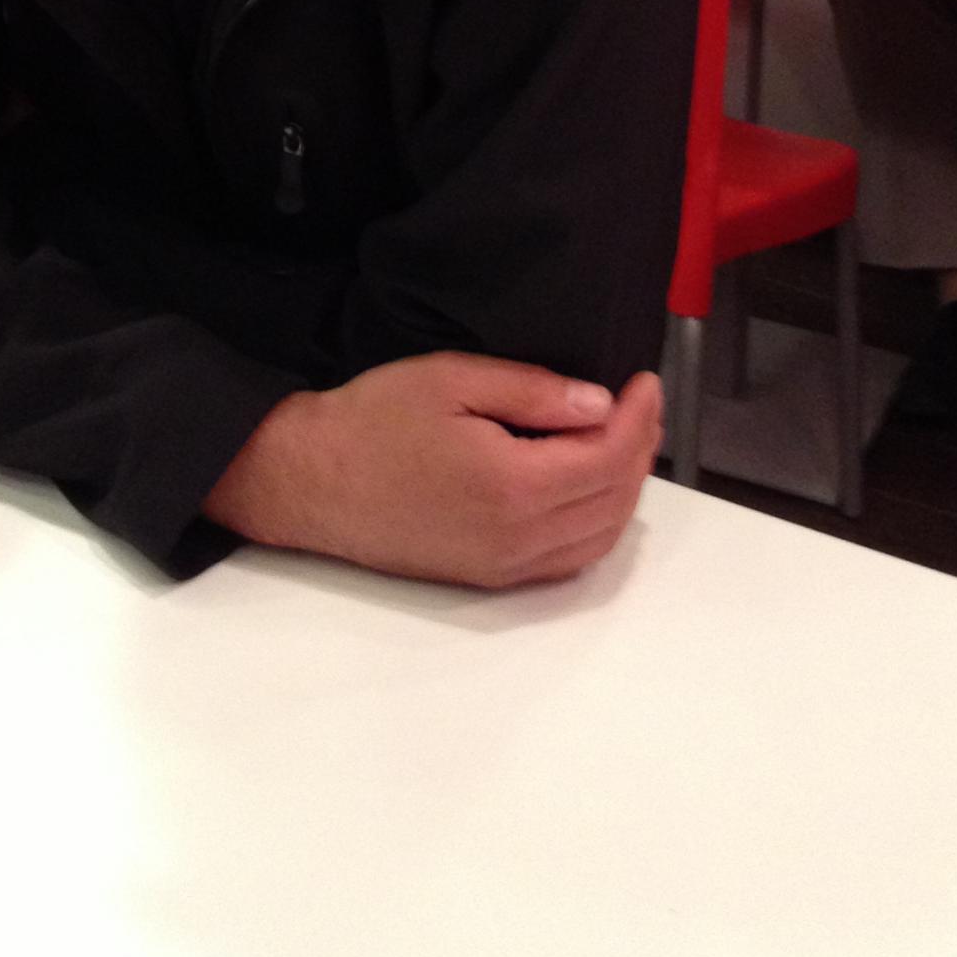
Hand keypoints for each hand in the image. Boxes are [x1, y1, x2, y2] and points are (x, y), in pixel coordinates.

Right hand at [203, 353, 661, 590]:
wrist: (311, 482)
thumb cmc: (373, 421)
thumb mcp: (451, 380)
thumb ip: (531, 392)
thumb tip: (599, 403)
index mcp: (513, 486)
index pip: (608, 456)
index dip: (638, 417)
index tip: (645, 380)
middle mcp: (519, 537)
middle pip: (614, 501)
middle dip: (639, 448)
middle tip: (641, 404)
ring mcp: (505, 565)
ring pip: (599, 538)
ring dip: (625, 490)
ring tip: (625, 439)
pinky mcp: (489, 577)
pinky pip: (568, 560)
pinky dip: (598, 526)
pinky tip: (592, 490)